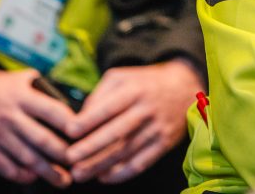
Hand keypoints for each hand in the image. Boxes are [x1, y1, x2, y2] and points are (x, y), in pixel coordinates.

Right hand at [0, 66, 75, 186]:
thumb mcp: (20, 78)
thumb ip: (42, 88)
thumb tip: (67, 101)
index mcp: (22, 96)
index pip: (52, 111)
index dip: (71, 124)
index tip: (85, 134)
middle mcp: (11, 116)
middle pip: (42, 140)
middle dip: (63, 155)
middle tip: (79, 163)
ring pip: (27, 158)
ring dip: (47, 172)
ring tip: (63, 179)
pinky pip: (6, 167)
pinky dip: (22, 175)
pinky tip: (34, 177)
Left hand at [65, 59, 202, 183]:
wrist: (184, 86)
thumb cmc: (144, 83)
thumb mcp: (122, 77)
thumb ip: (99, 94)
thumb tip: (80, 118)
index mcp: (134, 89)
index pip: (109, 106)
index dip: (89, 120)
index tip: (69, 131)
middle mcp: (147, 109)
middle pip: (117, 131)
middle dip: (91, 147)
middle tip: (70, 159)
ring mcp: (157, 127)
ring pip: (127, 150)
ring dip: (101, 165)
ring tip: (80, 173)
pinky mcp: (165, 143)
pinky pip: (142, 162)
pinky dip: (122, 173)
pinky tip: (105, 177)